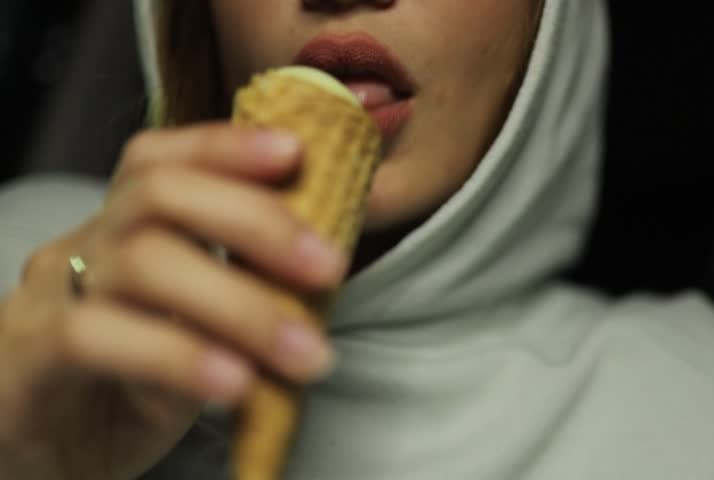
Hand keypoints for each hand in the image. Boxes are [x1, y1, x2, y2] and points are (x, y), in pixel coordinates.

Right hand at [0, 123, 343, 479]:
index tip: (294, 152)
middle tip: (328, 267)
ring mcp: (52, 296)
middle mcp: (86, 247)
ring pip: (142, 263)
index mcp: (126, 231)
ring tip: (304, 351)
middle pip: (160, 195)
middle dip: (256, 221)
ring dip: (241, 305)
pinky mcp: (27, 356)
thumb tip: (324, 265)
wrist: (43, 450)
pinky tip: (235, 383)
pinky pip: (96, 336)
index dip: (226, 147)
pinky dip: (179, 355)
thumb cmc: (130, 384)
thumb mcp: (195, 329)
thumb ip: (241, 291)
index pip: (162, 161)